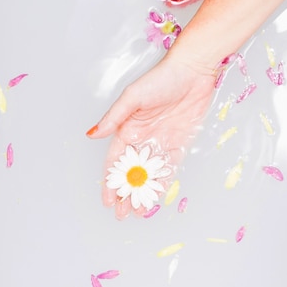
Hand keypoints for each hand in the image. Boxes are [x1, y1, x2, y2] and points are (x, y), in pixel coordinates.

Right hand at [87, 54, 215, 218]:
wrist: (194, 71)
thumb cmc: (161, 79)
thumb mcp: (132, 97)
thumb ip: (114, 118)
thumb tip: (92, 135)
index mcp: (128, 128)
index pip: (115, 161)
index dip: (110, 182)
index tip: (108, 200)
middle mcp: (143, 138)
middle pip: (132, 172)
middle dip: (125, 193)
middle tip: (122, 214)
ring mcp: (161, 142)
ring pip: (149, 174)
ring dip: (143, 193)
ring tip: (138, 212)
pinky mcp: (179, 143)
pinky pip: (169, 168)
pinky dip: (162, 183)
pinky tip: (157, 197)